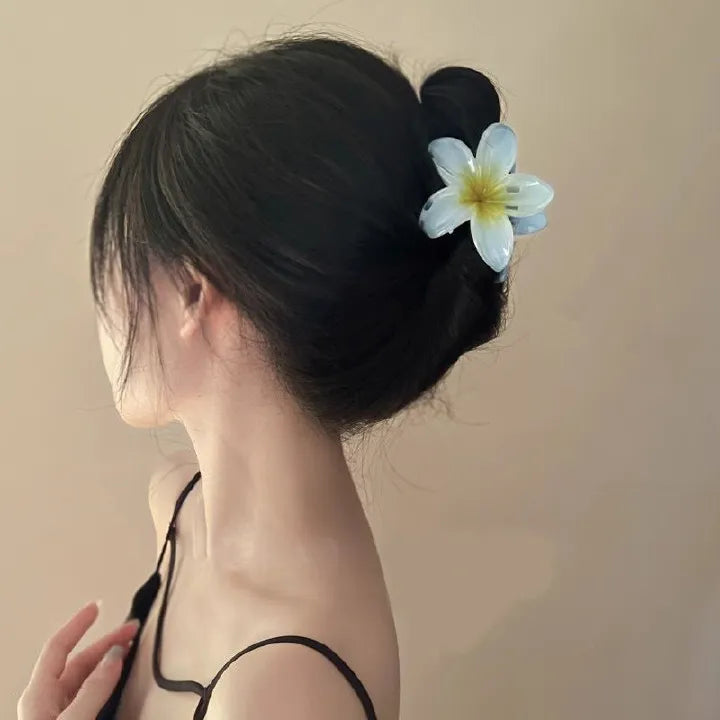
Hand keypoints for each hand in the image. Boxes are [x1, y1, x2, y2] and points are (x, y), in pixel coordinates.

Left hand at [17, 601, 140, 719]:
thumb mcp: (72, 719)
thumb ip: (93, 689)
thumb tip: (114, 656)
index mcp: (38, 695)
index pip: (58, 646)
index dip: (78, 624)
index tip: (96, 606)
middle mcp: (47, 702)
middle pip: (78, 661)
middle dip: (106, 641)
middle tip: (130, 630)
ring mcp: (59, 715)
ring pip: (87, 677)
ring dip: (109, 660)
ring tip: (129, 648)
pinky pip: (92, 694)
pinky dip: (107, 680)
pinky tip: (118, 677)